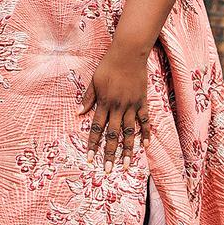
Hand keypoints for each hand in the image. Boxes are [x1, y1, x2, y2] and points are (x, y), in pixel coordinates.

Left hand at [82, 40, 150, 167]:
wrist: (128, 54)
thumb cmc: (109, 65)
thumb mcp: (94, 81)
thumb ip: (87, 98)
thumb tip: (77, 113)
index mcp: (103, 103)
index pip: (96, 129)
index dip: (92, 145)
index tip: (90, 159)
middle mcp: (117, 107)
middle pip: (112, 135)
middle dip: (109, 154)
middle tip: (107, 170)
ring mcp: (131, 106)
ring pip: (129, 132)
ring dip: (127, 150)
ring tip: (126, 165)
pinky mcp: (142, 102)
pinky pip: (144, 121)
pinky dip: (146, 133)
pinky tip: (146, 145)